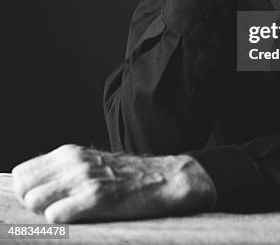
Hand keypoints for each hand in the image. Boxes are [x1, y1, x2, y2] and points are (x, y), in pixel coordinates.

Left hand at [12, 144, 216, 222]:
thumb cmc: (126, 175)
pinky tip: (81, 217)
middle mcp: (73, 161)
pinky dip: (62, 221)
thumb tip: (31, 190)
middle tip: (55, 210)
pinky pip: (56, 215)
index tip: (42, 201)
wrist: (163, 178)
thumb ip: (63, 171)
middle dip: (33, 204)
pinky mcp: (96, 198)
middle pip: (24, 189)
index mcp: (69, 152)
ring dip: (47, 212)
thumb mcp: (91, 162)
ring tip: (71, 213)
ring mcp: (84, 179)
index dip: (28, 191)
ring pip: (35, 202)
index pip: (22, 173)